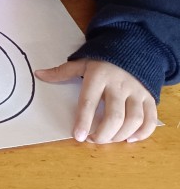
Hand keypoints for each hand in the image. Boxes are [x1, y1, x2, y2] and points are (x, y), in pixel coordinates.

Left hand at [35, 59, 157, 143]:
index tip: (78, 136)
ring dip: (121, 135)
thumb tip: (38, 74)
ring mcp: (138, 91)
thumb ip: (62, 72)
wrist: (133, 48)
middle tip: (93, 140)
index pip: (89, 101)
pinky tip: (130, 139)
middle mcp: (120, 84)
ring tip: (108, 140)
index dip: (83, 120)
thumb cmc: (103, 60)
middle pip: (114, 115)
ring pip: (134, 119)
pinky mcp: (150, 97)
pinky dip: (143, 133)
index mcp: (99, 76)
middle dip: (104, 133)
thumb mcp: (82, 62)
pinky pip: (150, 119)